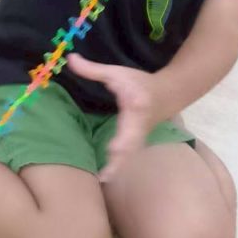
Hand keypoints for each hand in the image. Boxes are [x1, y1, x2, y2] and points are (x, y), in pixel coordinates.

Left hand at [68, 54, 159, 181]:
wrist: (168, 93)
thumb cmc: (140, 82)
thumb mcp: (117, 73)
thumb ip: (93, 69)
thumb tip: (69, 59)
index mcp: (135, 107)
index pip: (130, 123)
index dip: (124, 137)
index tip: (115, 147)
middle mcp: (139, 126)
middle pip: (131, 147)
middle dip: (119, 162)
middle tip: (103, 177)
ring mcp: (140, 136)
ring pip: (130, 155)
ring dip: (118, 167)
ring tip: (102, 179)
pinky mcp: (138, 142)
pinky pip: (128, 157)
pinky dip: (118, 166)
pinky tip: (104, 175)